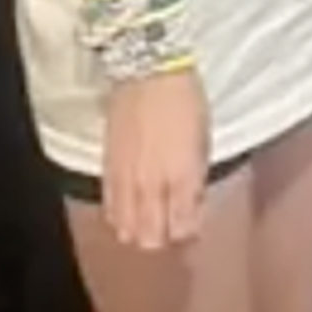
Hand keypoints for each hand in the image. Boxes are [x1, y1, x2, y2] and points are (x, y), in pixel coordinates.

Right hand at [102, 70, 209, 250]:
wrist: (146, 73)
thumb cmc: (185, 103)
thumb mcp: (203, 142)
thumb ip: (196, 183)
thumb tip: (192, 212)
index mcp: (182, 177)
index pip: (181, 229)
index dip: (187, 233)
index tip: (191, 224)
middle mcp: (151, 185)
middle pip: (149, 238)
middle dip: (162, 238)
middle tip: (170, 225)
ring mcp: (126, 179)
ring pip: (125, 229)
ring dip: (139, 231)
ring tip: (149, 220)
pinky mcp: (107, 169)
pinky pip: (109, 208)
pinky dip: (121, 216)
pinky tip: (130, 209)